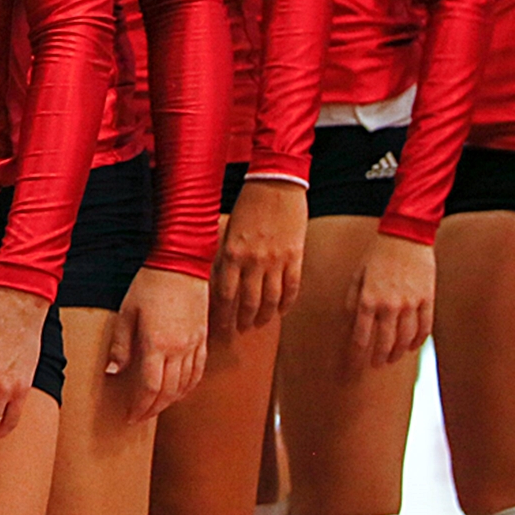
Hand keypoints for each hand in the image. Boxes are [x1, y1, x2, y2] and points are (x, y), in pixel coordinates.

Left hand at [106, 267, 208, 422]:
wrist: (180, 263)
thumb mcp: (127, 313)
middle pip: (168, 392)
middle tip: (140, 416)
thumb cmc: (149, 284)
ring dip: (170, 401)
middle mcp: (179, 350)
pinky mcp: (203, 338)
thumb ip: (121, 345)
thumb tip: (113, 372)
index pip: (150, 388)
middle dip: (153, 409)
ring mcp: (194, 345)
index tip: (130, 416)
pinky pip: (199, 371)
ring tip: (156, 406)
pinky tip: (180, 391)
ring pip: (185, 385)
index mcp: (157, 344)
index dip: (140, 407)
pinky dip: (189, 386)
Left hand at [214, 180, 306, 331]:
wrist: (275, 183)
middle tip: (239, 331)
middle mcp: (253, 261)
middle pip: (248, 302)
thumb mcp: (228, 229)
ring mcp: (276, 260)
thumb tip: (221, 281)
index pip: (225, 295)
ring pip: (270, 300)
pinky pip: (292, 287)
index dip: (223, 316)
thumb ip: (226, 256)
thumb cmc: (248, 202)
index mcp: (232, 253)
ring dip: (263, 316)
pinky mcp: (295, 256)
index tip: (220, 329)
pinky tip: (281, 311)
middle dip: (242, 321)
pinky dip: (286, 303)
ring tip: (258, 324)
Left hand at [347, 233, 433, 366]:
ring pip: (406, 339)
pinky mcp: (427, 299)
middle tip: (375, 365)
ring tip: (392, 358)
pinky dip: (418, 341)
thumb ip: (354, 298)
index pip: (361, 335)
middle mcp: (389, 304)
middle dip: (379, 358)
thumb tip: (351, 320)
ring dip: (398, 352)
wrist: (406, 235)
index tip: (353, 366)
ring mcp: (411, 303)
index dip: (357, 354)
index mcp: (368, 298)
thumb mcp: (358, 274)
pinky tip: (412, 346)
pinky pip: (424, 327)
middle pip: (385, 342)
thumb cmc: (378, 253)